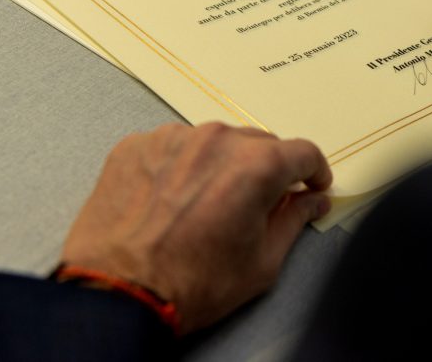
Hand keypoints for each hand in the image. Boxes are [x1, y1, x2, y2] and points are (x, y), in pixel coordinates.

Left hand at [60, 121, 331, 333]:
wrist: (118, 293)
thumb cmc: (190, 283)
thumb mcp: (261, 263)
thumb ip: (293, 221)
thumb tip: (310, 202)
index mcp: (256, 166)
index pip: (302, 153)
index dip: (314, 172)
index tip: (312, 185)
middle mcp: (216, 141)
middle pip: (259, 143)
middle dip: (267, 170)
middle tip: (260, 202)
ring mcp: (173, 138)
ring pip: (215, 141)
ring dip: (222, 164)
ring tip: (210, 202)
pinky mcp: (137, 145)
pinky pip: (174, 146)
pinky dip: (182, 165)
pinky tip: (175, 198)